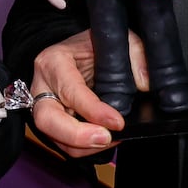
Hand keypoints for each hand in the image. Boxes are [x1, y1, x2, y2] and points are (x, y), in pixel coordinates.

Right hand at [26, 29, 149, 156]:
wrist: (79, 51)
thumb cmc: (94, 45)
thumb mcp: (117, 39)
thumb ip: (135, 54)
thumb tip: (145, 83)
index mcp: (54, 61)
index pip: (69, 90)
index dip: (93, 110)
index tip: (117, 122)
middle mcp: (42, 86)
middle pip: (47, 120)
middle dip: (77, 136)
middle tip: (106, 138)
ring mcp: (43, 106)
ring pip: (54, 137)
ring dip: (84, 146)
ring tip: (110, 140)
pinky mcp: (52, 122)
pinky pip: (63, 142)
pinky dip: (84, 147)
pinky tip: (104, 139)